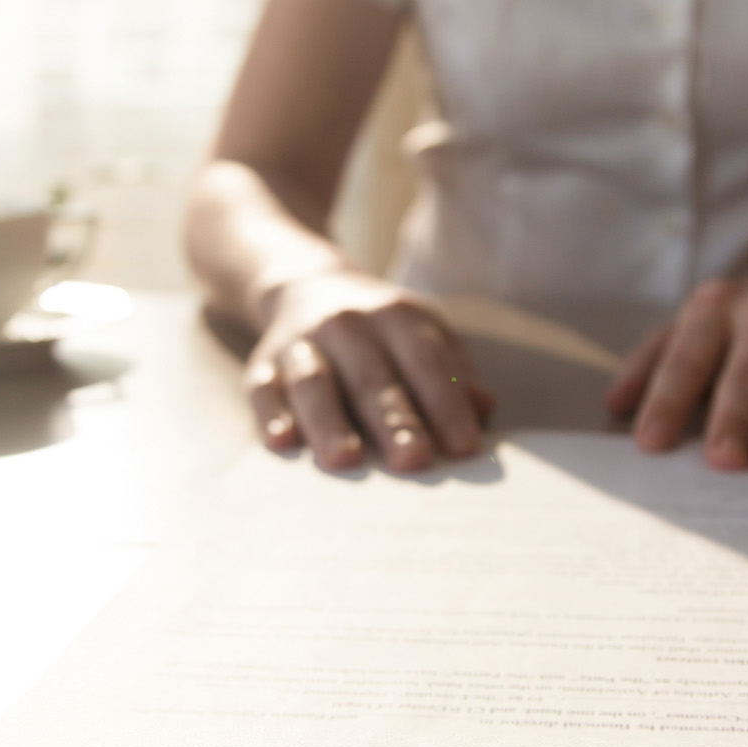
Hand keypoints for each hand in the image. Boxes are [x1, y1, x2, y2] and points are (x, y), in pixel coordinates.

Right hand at [246, 271, 494, 470]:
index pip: (426, 362)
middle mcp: (347, 324)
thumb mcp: (424, 335)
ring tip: (345, 459)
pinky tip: (283, 442)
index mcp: (396, 316)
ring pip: (315, 383)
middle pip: (373, 378)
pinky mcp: (264, 364)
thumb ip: (454, 372)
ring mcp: (301, 343)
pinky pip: (263, 389)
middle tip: (414, 460)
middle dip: (394, 420)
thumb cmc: (383, 332)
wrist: (307, 286)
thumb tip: (484, 409)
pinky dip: (271, 415)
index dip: (446, 403)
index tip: (464, 446)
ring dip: (329, 422)